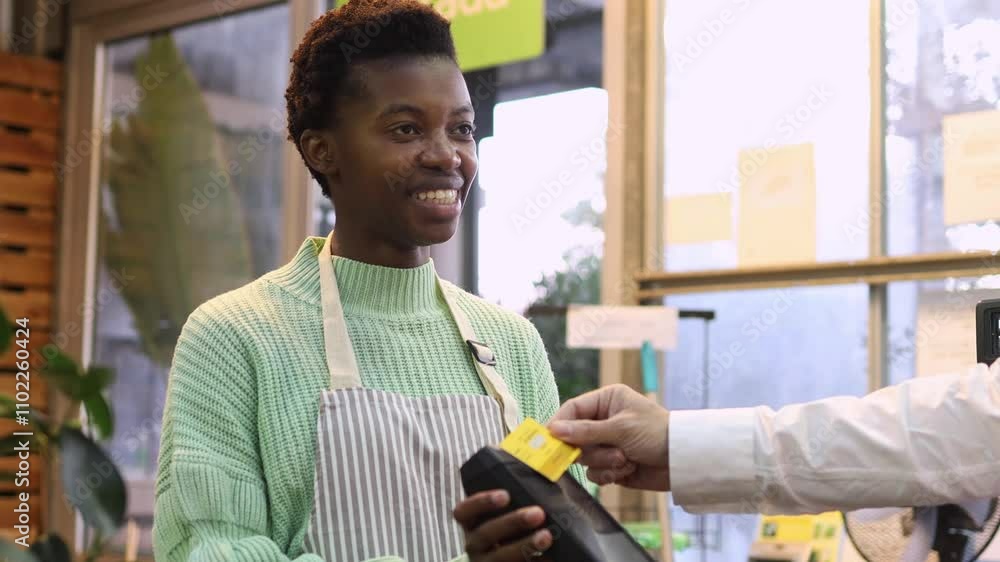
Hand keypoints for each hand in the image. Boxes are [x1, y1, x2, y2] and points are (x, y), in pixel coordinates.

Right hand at [453, 490, 552, 560]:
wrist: (522, 555)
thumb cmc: (517, 522)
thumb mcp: (513, 505)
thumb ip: (521, 485)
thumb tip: (544, 459)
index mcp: (472, 521)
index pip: (463, 511)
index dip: (480, 502)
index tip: (505, 494)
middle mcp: (474, 544)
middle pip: (485, 534)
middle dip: (512, 522)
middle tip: (538, 512)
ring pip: (500, 556)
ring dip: (524, 545)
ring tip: (547, 536)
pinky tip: (551, 556)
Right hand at [548, 384, 670, 490]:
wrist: (682, 461)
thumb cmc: (656, 433)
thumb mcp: (620, 428)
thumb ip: (585, 431)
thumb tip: (553, 429)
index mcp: (607, 400)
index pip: (573, 409)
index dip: (560, 424)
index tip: (550, 440)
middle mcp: (604, 420)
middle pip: (575, 437)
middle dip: (592, 449)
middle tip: (609, 453)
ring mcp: (607, 443)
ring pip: (585, 458)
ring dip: (604, 462)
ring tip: (625, 460)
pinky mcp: (612, 464)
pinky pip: (595, 473)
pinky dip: (609, 474)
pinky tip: (627, 469)